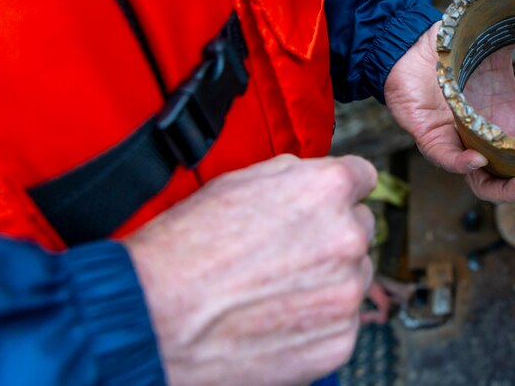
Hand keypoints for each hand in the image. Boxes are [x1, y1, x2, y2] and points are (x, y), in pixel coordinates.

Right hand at [124, 154, 376, 385]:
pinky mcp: (338, 339)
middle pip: (359, 229)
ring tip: (272, 290)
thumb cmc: (183, 251)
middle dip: (331, 237)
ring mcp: (345, 292)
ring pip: (354, 277)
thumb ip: (293, 175)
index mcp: (327, 189)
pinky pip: (341, 323)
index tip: (326, 205)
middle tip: (285, 254)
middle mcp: (346, 237)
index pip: (363, 178)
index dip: (338, 192)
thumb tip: (314, 176)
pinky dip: (316, 323)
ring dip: (327, 281)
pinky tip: (274, 318)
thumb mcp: (238, 182)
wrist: (150, 319)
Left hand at [385, 22, 514, 206]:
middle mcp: (490, 141)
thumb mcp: (498, 44)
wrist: (410, 41)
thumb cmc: (454, 49)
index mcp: (514, 124)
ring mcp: (461, 143)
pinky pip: (446, 159)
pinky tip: (480, 159)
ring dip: (510, 192)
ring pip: (486, 186)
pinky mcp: (430, 137)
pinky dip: (463, 164)